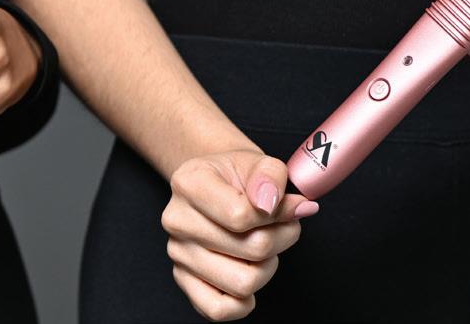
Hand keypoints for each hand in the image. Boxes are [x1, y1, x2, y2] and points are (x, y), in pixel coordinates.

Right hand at [163, 150, 318, 320]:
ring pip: (242, 283)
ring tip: (260, 247)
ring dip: (266, 268)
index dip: (277, 215)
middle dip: (280, 239)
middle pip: (251, 250)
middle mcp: (177, 221)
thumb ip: (274, 178)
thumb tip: (292, 207)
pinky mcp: (184, 279)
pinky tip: (248, 274)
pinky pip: (217, 310)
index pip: (242, 216)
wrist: (216, 183)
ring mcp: (178, 253)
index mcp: (189, 184)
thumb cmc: (236, 176)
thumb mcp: (259, 161)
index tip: (283, 205)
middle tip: (278, 226)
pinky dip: (243, 302)